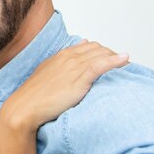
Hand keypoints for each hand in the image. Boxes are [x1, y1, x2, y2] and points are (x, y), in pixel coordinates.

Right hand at [1, 40, 128, 131]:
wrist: (26, 107)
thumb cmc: (35, 95)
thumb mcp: (48, 73)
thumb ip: (62, 63)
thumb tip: (79, 51)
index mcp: (61, 55)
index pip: (88, 46)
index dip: (101, 52)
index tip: (109, 59)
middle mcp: (69, 57)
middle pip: (97, 49)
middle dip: (110, 54)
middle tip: (120, 64)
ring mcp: (74, 66)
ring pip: (101, 55)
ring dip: (115, 57)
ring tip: (127, 63)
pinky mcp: (79, 78)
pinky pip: (101, 65)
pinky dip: (115, 61)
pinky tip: (125, 60)